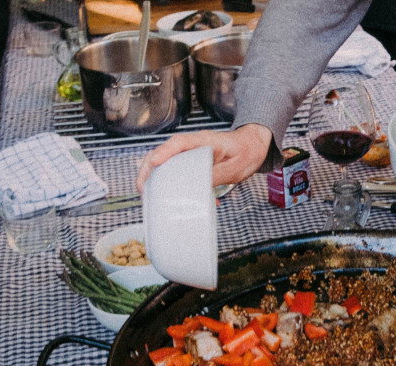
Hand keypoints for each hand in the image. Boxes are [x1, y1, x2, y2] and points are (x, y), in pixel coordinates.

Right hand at [136, 124, 272, 193]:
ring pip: (165, 161)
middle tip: (142, 188)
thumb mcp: (236, 167)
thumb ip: (217, 175)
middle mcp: (193, 144)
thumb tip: (198, 187)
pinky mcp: (191, 160)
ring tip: (147, 194)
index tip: (153, 164)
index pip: (179, 143)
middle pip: (164, 152)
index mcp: (204, 141)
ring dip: (154, 176)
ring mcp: (190, 151)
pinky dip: (168, 181)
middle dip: (149, 168)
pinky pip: (174, 168)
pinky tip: (169, 195)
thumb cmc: (247, 152)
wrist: (253, 145)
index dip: (163, 153)